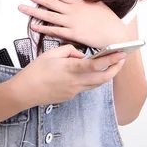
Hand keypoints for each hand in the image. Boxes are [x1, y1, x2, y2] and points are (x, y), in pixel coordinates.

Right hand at [10, 44, 126, 107]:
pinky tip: (90, 71)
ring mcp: (74, 91)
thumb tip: (81, 54)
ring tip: (111, 64)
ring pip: (97, 83)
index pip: (96, 65)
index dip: (111, 59)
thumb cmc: (35, 72)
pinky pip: (86, 86)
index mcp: (70, 69)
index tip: (121, 53)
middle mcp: (75, 82)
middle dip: (116, 68)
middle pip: (103, 78)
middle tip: (122, 59)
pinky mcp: (71, 95)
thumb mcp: (51, 53)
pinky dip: (92, 78)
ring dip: (106, 74)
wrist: (24, 92)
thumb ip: (69, 50)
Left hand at [17, 0, 128, 48]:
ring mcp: (71, 22)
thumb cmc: (107, 18)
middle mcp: (72, 11)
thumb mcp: (97, 0)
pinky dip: (43, 29)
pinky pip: (54, 31)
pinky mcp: (72, 34)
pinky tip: (33, 26)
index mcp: (77, 1)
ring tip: (20, 7)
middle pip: (48, 2)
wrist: (114, 34)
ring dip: (33, 11)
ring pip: (48, 16)